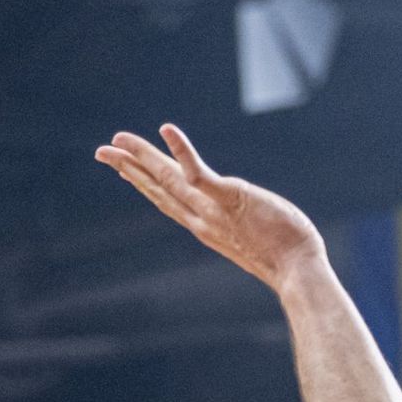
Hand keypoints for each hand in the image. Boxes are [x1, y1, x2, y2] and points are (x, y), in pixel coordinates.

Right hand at [96, 124, 326, 294]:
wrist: (299, 272)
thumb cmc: (286, 253)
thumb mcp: (251, 235)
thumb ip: (237, 222)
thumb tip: (239, 220)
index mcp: (205, 226)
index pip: (168, 201)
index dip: (144, 184)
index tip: (124, 170)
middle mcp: (202, 219)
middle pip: (158, 189)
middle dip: (128, 169)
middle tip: (102, 151)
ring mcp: (213, 210)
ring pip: (169, 180)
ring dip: (142, 158)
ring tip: (118, 140)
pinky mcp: (230, 198)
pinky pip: (200, 174)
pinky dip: (181, 152)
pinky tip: (166, 130)